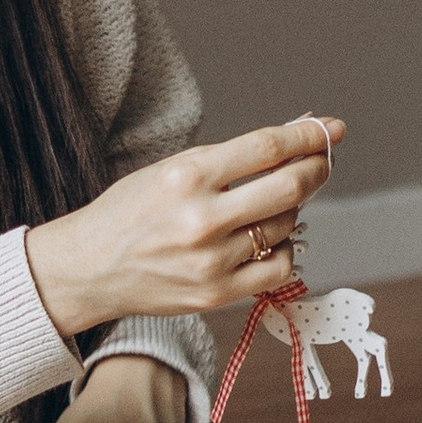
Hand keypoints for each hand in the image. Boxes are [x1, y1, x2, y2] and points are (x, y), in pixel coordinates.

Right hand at [25, 116, 341, 343]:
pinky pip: (278, 267)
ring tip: (269, 203)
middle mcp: (202, 219)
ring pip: (285, 226)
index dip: (307, 136)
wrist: (90, 268)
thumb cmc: (133, 211)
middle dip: (315, 168)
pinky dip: (283, 248)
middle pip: (288, 187)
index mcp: (187, 177)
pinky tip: (267, 238)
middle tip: (321, 160)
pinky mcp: (217, 293)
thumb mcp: (174, 168)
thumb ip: (235, 155)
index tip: (331, 129)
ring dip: (291, 209)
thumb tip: (297, 130)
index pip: (267, 148)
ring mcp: (212, 261)